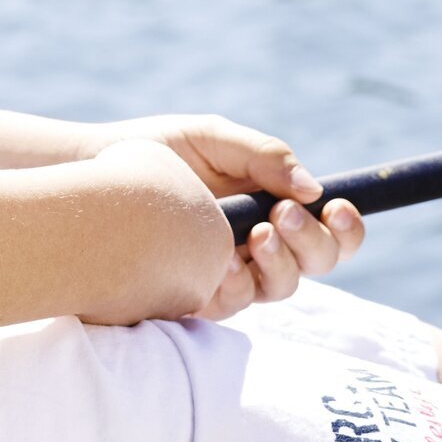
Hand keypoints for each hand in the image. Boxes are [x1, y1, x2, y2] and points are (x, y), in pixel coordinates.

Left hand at [90, 115, 363, 321]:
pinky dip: (234, 283)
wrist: (94, 170)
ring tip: (257, 233)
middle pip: (316, 264)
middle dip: (312, 242)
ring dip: (280, 263)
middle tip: (284, 216)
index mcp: (273, 206)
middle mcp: (259, 246)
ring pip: (281, 288)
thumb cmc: (157, 150)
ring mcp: (230, 272)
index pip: (329, 230)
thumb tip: (314, 189)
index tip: (338, 207)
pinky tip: (222, 260)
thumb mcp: (215, 139)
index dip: (346, 227)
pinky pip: (231, 303)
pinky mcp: (196, 294)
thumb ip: (266, 157)